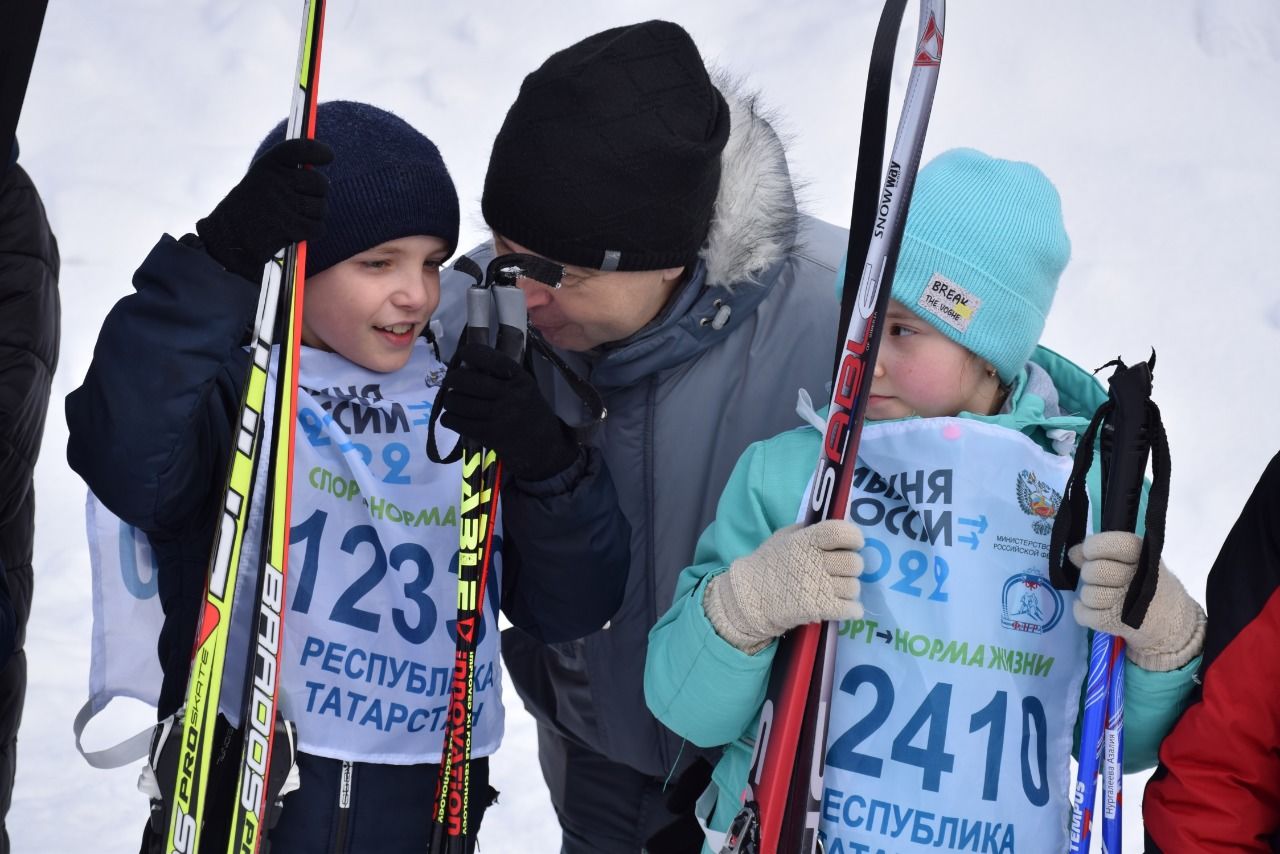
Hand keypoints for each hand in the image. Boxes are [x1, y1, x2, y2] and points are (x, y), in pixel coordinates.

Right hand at [196, 138, 331, 281]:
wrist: (228, 237)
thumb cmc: (253, 208)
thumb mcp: (263, 180)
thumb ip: (289, 173)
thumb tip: (323, 180)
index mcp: (268, 165)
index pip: (300, 149)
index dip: (318, 151)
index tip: (328, 156)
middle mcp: (274, 179)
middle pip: (320, 182)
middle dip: (318, 195)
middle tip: (304, 202)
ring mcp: (280, 202)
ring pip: (321, 207)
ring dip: (315, 216)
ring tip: (296, 218)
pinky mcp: (285, 225)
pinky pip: (317, 227)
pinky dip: (312, 232)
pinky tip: (297, 231)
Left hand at [438, 342, 579, 480]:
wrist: (545, 449)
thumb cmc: (531, 414)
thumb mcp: (525, 389)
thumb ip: (502, 377)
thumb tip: (468, 366)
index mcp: (521, 380)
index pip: (492, 359)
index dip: (471, 353)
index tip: (462, 354)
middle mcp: (511, 395)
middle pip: (466, 381)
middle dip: (452, 380)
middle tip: (450, 382)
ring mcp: (500, 416)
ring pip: (458, 402)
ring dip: (449, 401)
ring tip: (452, 402)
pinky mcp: (490, 435)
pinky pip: (458, 422)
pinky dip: (449, 419)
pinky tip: (451, 418)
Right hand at [704, 520, 863, 653]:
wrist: (749, 597)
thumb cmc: (767, 564)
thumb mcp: (783, 537)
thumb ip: (806, 531)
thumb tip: (832, 529)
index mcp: (806, 541)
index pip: (840, 532)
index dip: (854, 536)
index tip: (853, 542)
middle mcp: (814, 562)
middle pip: (853, 563)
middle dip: (852, 566)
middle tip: (842, 570)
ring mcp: (818, 587)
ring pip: (854, 587)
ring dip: (849, 589)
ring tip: (838, 589)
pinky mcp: (819, 609)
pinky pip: (851, 609)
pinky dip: (852, 609)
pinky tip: (845, 607)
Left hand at [1070, 531, 1205, 670]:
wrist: (1172, 619)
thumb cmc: (1145, 583)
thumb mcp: (1131, 560)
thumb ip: (1101, 552)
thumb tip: (1073, 553)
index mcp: (1142, 554)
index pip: (1112, 544)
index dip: (1093, 547)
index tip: (1091, 553)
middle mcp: (1138, 577)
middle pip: (1094, 571)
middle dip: (1089, 574)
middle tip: (1100, 579)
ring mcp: (1129, 602)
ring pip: (1089, 594)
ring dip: (1088, 595)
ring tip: (1100, 594)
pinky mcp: (1119, 623)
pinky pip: (1084, 615)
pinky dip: (1081, 611)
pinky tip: (1091, 608)